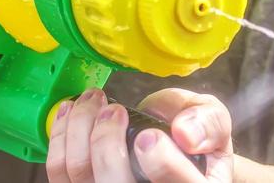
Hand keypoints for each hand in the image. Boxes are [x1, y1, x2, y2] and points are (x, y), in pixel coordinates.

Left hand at [47, 88, 233, 182]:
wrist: (174, 148)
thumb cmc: (192, 137)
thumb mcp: (214, 124)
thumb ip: (209, 123)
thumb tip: (185, 133)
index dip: (162, 163)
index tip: (149, 134)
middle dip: (106, 139)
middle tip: (114, 109)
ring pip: (81, 173)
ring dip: (80, 127)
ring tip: (93, 100)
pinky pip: (60, 171)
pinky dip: (61, 135)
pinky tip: (73, 111)